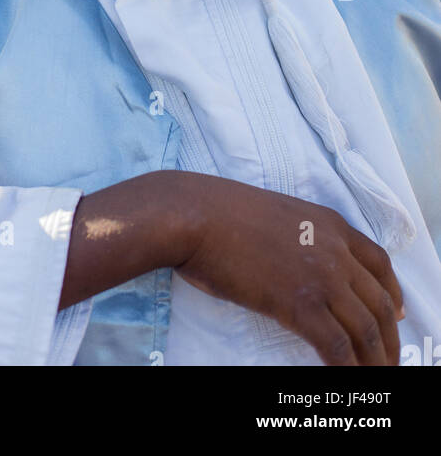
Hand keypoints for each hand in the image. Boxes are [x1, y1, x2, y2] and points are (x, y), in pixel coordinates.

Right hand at [176, 175, 403, 365]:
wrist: (195, 215)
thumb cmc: (221, 213)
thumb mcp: (278, 214)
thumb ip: (302, 236)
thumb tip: (304, 267)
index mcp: (329, 223)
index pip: (380, 263)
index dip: (394, 293)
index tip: (399, 313)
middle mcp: (334, 249)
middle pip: (380, 300)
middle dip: (390, 336)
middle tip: (388, 360)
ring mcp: (321, 276)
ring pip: (366, 328)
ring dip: (375, 360)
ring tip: (374, 380)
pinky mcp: (300, 304)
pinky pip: (337, 347)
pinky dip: (347, 369)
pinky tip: (345, 381)